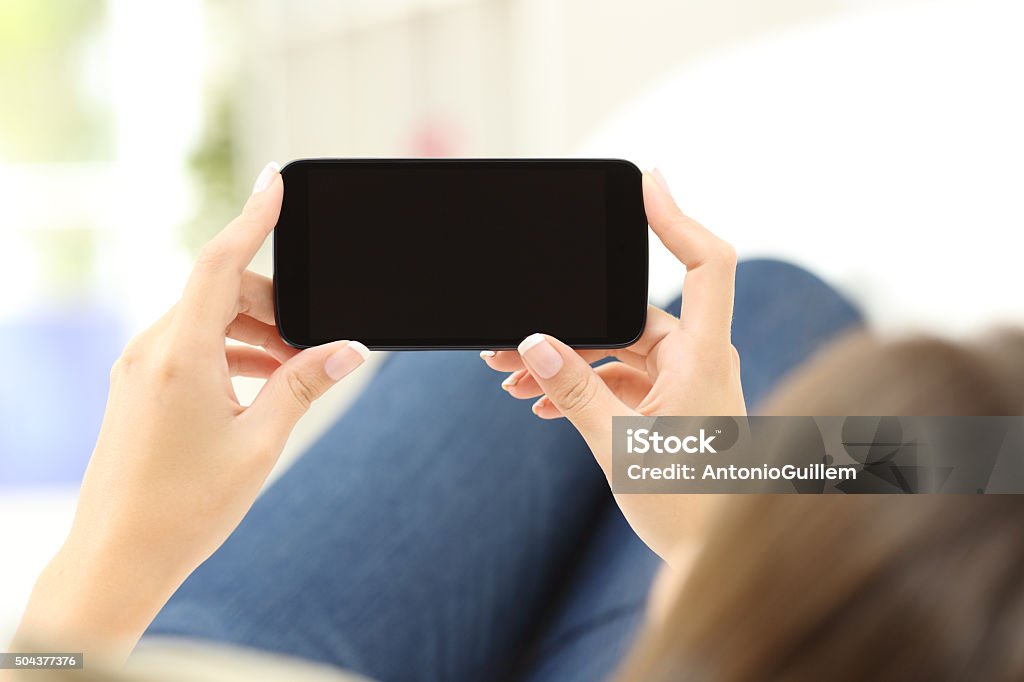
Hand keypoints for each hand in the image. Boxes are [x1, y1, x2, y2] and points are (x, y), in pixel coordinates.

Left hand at [14, 163, 369, 661]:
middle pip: (220, 292)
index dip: (252, 218)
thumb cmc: (185, 507)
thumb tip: (347, 350)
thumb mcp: (260, 442)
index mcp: (180, 355)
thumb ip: (303, 385)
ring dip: (253, 334)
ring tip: (292, 375)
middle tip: (314, 347)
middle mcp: (151, 351)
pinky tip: (258, 387)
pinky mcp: (137, 389)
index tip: (274, 182)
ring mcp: (139, 369)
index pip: (219, 263)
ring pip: (206, 321)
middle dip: (273, 306)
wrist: (117, 558)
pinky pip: (189, 347)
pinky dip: (228, 353)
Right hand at [482, 169, 744, 562]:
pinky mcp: (671, 401)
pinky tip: (539, 401)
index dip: (678, 217)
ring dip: (567, 360)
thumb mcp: (617, 447)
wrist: (709, 558)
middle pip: (631, 314)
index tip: (645, 182)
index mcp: (704, 358)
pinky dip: (583, 383)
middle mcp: (700, 359)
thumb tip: (532, 341)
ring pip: (618, 348)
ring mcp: (686, 380)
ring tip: (512, 380)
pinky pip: (622, 375)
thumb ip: (573, 391)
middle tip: (509, 342)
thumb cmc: (684, 507)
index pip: (707, 264)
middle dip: (568, 326)